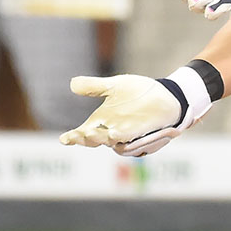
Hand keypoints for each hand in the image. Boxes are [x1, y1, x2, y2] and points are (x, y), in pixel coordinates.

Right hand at [59, 75, 182, 150]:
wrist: (166, 95)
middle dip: (92, 138)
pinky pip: (138, 147)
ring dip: (114, 140)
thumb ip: (94, 86)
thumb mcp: (116, 86)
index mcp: (102, 121)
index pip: (83, 132)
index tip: (64, 139)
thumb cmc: (139, 92)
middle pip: (97, 141)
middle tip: (88, 132)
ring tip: (111, 133)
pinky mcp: (145, 139)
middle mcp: (113, 132)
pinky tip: (138, 135)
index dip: (74, 137)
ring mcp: (130, 138)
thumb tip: (72, 83)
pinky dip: (137, 143)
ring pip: (118, 146)